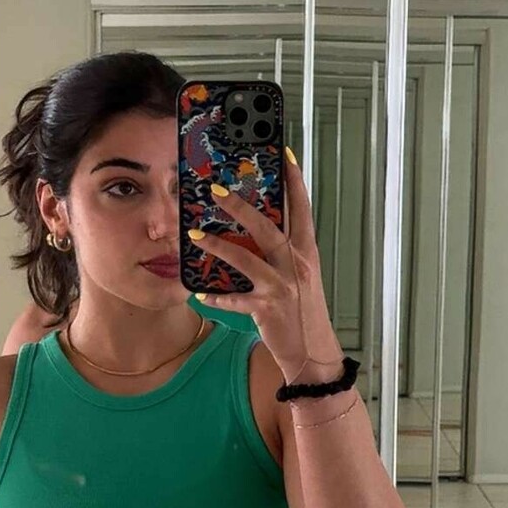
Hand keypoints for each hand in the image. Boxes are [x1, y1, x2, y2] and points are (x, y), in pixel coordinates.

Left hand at [188, 148, 343, 384]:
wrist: (313, 354)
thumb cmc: (303, 311)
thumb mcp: (300, 275)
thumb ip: (283, 251)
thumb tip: (257, 225)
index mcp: (306, 252)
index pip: (301, 209)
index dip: (294, 180)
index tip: (282, 154)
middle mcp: (297, 265)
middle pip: (268, 227)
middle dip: (241, 206)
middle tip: (216, 189)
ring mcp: (283, 286)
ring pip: (247, 258)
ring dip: (218, 246)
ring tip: (194, 235)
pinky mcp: (268, 309)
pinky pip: (237, 299)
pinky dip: (218, 296)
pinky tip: (201, 293)